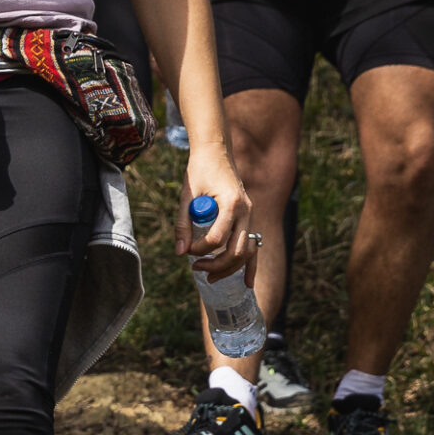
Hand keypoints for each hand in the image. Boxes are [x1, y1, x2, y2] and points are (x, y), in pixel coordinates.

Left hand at [182, 153, 254, 279]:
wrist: (216, 152)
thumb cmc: (200, 170)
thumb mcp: (187, 194)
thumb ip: (183, 224)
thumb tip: (180, 252)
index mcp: (232, 203)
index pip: (217, 238)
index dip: (200, 249)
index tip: (187, 250)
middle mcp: (246, 211)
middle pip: (236, 250)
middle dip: (217, 265)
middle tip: (197, 269)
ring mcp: (250, 215)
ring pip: (247, 251)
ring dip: (231, 268)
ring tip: (211, 276)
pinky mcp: (248, 218)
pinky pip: (253, 245)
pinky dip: (250, 264)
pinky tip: (246, 282)